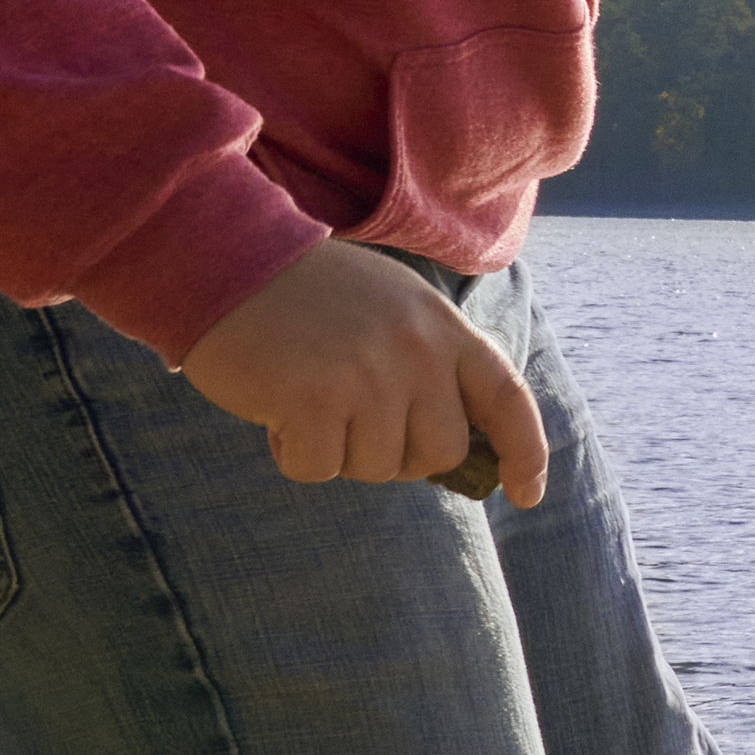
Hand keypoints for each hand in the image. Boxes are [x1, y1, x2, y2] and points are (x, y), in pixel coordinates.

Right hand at [182, 238, 552, 503]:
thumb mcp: (392, 308)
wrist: (228, 262)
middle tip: (349, 415)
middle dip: (396, 454)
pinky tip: (276, 404)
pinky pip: (318, 470)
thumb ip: (429, 363)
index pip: (507, 398)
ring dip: (337, 448)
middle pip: (438, 453)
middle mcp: (416, 351)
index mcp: (442, 326)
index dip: (525, 451)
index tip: (525, 493)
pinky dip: (291, 452)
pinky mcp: (314, 401)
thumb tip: (451, 445)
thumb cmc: (307, 295)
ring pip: (375, 468)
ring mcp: (368, 376)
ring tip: (307, 392)